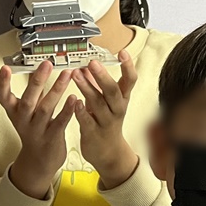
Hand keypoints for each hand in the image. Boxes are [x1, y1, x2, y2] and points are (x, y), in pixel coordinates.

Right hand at [0, 61, 77, 199]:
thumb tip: (38, 69)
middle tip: (46, 63)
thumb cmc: (34, 131)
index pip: (3, 97)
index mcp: (15, 112)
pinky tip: (75, 98)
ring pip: (45, 109)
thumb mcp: (27, 112)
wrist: (39, 161)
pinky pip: (59, 123)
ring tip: (67, 74)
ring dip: (56, 90)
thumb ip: (34, 93)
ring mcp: (37, 130)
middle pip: (27, 100)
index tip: (4, 68)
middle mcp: (24, 120)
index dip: (2, 83)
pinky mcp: (52, 138)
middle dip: (37, 81)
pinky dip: (67, 111)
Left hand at [70, 49, 138, 189]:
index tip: (123, 53)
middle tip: (93, 62)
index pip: (130, 81)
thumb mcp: (105, 101)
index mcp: (122, 99)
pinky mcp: (93, 133)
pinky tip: (75, 101)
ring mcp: (105, 122)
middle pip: (113, 91)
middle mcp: (116, 109)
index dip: (128, 67)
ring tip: (77, 74)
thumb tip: (88, 65)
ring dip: (87, 88)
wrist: (109, 153)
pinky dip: (81, 111)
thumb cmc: (106, 121)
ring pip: (98, 104)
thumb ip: (96, 83)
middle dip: (103, 76)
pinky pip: (87, 121)